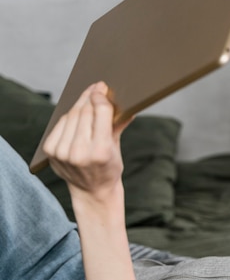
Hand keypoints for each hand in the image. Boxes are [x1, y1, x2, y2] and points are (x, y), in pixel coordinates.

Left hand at [43, 82, 131, 201]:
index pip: (100, 112)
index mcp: (101, 151)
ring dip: (79, 105)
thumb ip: (119, 124)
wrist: (92, 191)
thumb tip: (128, 105)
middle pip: (84, 112)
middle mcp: (80, 152)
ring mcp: (63, 153)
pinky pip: (60, 124)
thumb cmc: (109, 167)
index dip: (101, 96)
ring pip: (71, 116)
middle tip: (96, 89)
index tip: (102, 87)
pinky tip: (76, 116)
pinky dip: (69, 117)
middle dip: (90, 97)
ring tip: (87, 100)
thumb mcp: (117, 147)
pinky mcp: (52, 152)